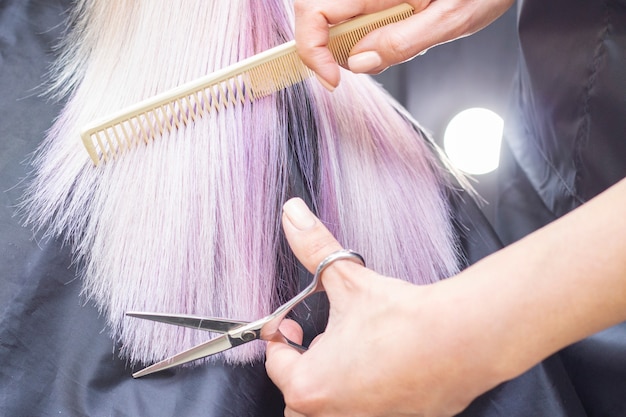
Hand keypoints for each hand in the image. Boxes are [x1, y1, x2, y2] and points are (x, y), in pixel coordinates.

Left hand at [267, 178, 625, 415]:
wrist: (462, 340)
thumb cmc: (403, 320)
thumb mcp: (348, 280)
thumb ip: (314, 247)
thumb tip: (293, 214)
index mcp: (310, 385)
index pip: (276, 363)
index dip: (282, 337)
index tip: (291, 325)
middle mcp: (330, 415)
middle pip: (299, 393)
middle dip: (306, 367)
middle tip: (323, 342)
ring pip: (329, 408)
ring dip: (333, 384)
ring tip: (353, 355)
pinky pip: (365, 412)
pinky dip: (365, 397)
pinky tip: (382, 369)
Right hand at [294, 0, 514, 88]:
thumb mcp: (450, 19)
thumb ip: (401, 41)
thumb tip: (357, 63)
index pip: (314, 11)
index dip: (312, 48)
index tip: (333, 79)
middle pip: (317, 16)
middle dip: (327, 50)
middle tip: (362, 66)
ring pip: (336, 22)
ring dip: (350, 47)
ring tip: (394, 47)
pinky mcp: (381, 1)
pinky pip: (357, 20)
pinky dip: (366, 40)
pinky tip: (397, 38)